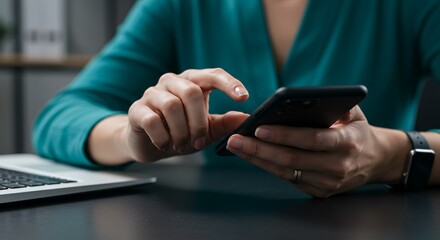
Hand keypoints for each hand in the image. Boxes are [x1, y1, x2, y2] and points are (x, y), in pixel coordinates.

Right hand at [125, 68, 249, 161]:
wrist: (148, 144)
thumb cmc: (180, 132)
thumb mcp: (206, 130)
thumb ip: (224, 123)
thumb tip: (246, 119)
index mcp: (192, 82)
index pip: (212, 74)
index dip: (228, 83)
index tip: (244, 97)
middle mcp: (172, 82)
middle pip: (191, 92)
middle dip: (199, 122)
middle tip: (199, 142)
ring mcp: (152, 93)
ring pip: (172, 106)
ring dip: (181, 132)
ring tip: (181, 144)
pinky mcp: (137, 109)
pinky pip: (152, 120)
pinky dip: (163, 137)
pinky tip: (165, 144)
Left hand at [226, 106, 406, 197]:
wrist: (376, 161)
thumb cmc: (358, 132)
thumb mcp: (354, 113)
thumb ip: (335, 102)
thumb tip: (304, 96)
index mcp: (347, 143)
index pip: (311, 139)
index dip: (284, 135)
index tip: (259, 128)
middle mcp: (337, 166)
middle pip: (292, 159)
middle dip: (260, 149)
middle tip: (235, 138)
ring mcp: (327, 183)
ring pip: (286, 172)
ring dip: (258, 159)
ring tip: (237, 146)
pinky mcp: (319, 191)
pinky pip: (288, 178)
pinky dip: (267, 166)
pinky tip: (252, 155)